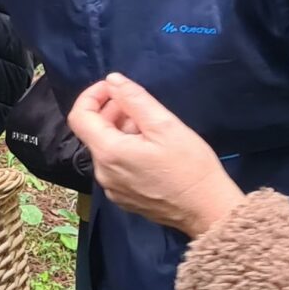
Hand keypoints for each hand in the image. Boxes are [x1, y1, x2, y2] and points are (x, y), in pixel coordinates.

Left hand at [67, 72, 242, 236]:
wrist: (208, 209)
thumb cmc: (190, 166)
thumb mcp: (165, 124)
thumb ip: (134, 99)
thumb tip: (112, 80)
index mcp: (109, 153)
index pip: (79, 116)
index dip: (92, 96)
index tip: (114, 88)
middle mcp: (103, 173)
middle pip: (94, 132)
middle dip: (111, 111)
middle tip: (140, 106)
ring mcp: (112, 189)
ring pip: (106, 149)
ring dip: (121, 130)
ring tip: (151, 127)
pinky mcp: (124, 198)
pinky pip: (116, 167)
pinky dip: (126, 150)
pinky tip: (152, 149)